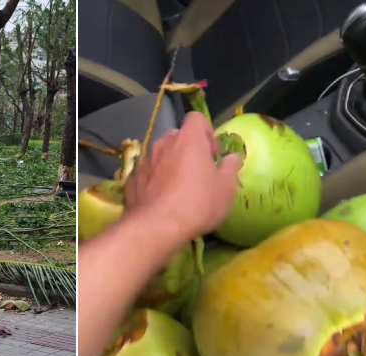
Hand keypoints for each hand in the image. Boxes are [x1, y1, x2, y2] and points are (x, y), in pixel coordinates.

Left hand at [124, 112, 242, 242]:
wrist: (158, 226)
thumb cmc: (198, 203)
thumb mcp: (226, 188)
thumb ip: (230, 168)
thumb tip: (233, 157)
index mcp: (189, 139)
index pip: (196, 118)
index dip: (206, 131)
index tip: (212, 153)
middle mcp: (164, 143)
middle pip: (178, 136)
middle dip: (188, 149)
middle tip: (198, 171)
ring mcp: (145, 161)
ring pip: (161, 154)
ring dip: (171, 164)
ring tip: (179, 187)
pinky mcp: (133, 179)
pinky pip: (148, 172)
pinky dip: (155, 179)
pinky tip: (162, 199)